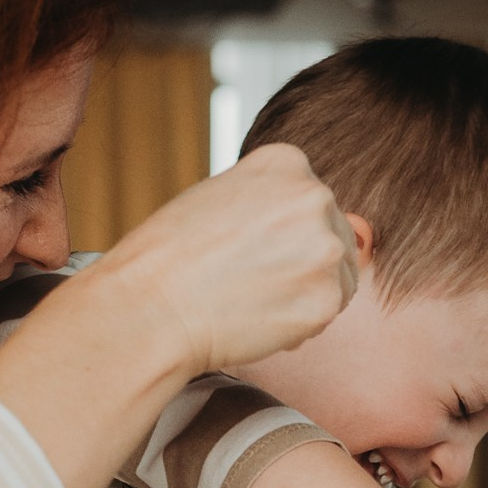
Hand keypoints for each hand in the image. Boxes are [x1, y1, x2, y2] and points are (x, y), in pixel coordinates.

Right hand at [0, 146, 357, 487]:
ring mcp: (325, 248)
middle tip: (248, 281)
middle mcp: (315, 196)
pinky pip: (325, 316)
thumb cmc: (172, 257)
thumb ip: (275, 204)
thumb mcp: (224, 199)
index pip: (312, 205)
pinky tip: (255, 320)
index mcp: (287, 161)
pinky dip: (297, 326)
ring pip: (337, 280)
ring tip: (249, 299)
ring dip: (303, 296)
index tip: (247, 251)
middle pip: (334, 240)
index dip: (281, 237)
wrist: (150, 306)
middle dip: (301, 266)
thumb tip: (337, 230)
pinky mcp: (325, 300)